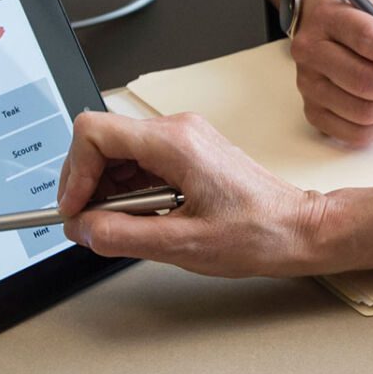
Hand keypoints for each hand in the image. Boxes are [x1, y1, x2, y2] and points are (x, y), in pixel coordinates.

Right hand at [56, 110, 328, 276]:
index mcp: (175, 142)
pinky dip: (129, 191)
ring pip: (119, 152)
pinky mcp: (188, 152)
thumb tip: (82, 228)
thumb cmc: (258, 232)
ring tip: (125, 225)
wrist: (298, 228)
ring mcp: (184, 138)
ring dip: (109, 190)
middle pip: (103, 140)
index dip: (74, 172)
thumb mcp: (182, 243)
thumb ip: (122, 235)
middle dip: (88, 183)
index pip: (94, 132)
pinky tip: (144, 217)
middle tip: (91, 223)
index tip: (74, 208)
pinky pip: (140, 162)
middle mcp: (178, 130)